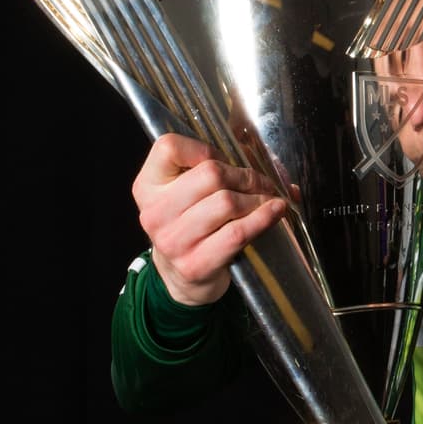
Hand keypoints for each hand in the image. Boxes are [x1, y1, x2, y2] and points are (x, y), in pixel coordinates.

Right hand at [132, 133, 289, 305]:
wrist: (180, 276)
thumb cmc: (190, 225)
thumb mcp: (185, 193)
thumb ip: (212, 169)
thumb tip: (267, 161)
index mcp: (147, 186)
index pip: (169, 147)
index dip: (203, 148)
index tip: (222, 159)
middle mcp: (155, 212)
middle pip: (210, 173)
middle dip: (245, 175)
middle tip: (262, 183)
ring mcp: (174, 240)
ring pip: (227, 202)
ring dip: (257, 198)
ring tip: (268, 199)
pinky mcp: (196, 263)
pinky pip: (238, 232)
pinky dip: (263, 218)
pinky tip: (275, 212)